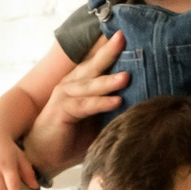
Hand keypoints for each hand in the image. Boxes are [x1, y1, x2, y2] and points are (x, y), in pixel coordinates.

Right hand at [19, 31, 130, 178]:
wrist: (44, 157)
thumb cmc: (72, 139)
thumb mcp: (98, 122)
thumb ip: (115, 110)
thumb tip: (146, 105)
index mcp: (81, 83)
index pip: (98, 62)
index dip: (111, 48)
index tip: (128, 32)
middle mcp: (71, 84)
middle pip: (94, 65)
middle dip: (110, 51)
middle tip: (124, 37)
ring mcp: (64, 95)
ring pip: (90, 84)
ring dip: (109, 81)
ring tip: (127, 77)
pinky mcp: (61, 110)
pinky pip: (85, 105)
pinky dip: (100, 103)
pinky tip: (116, 101)